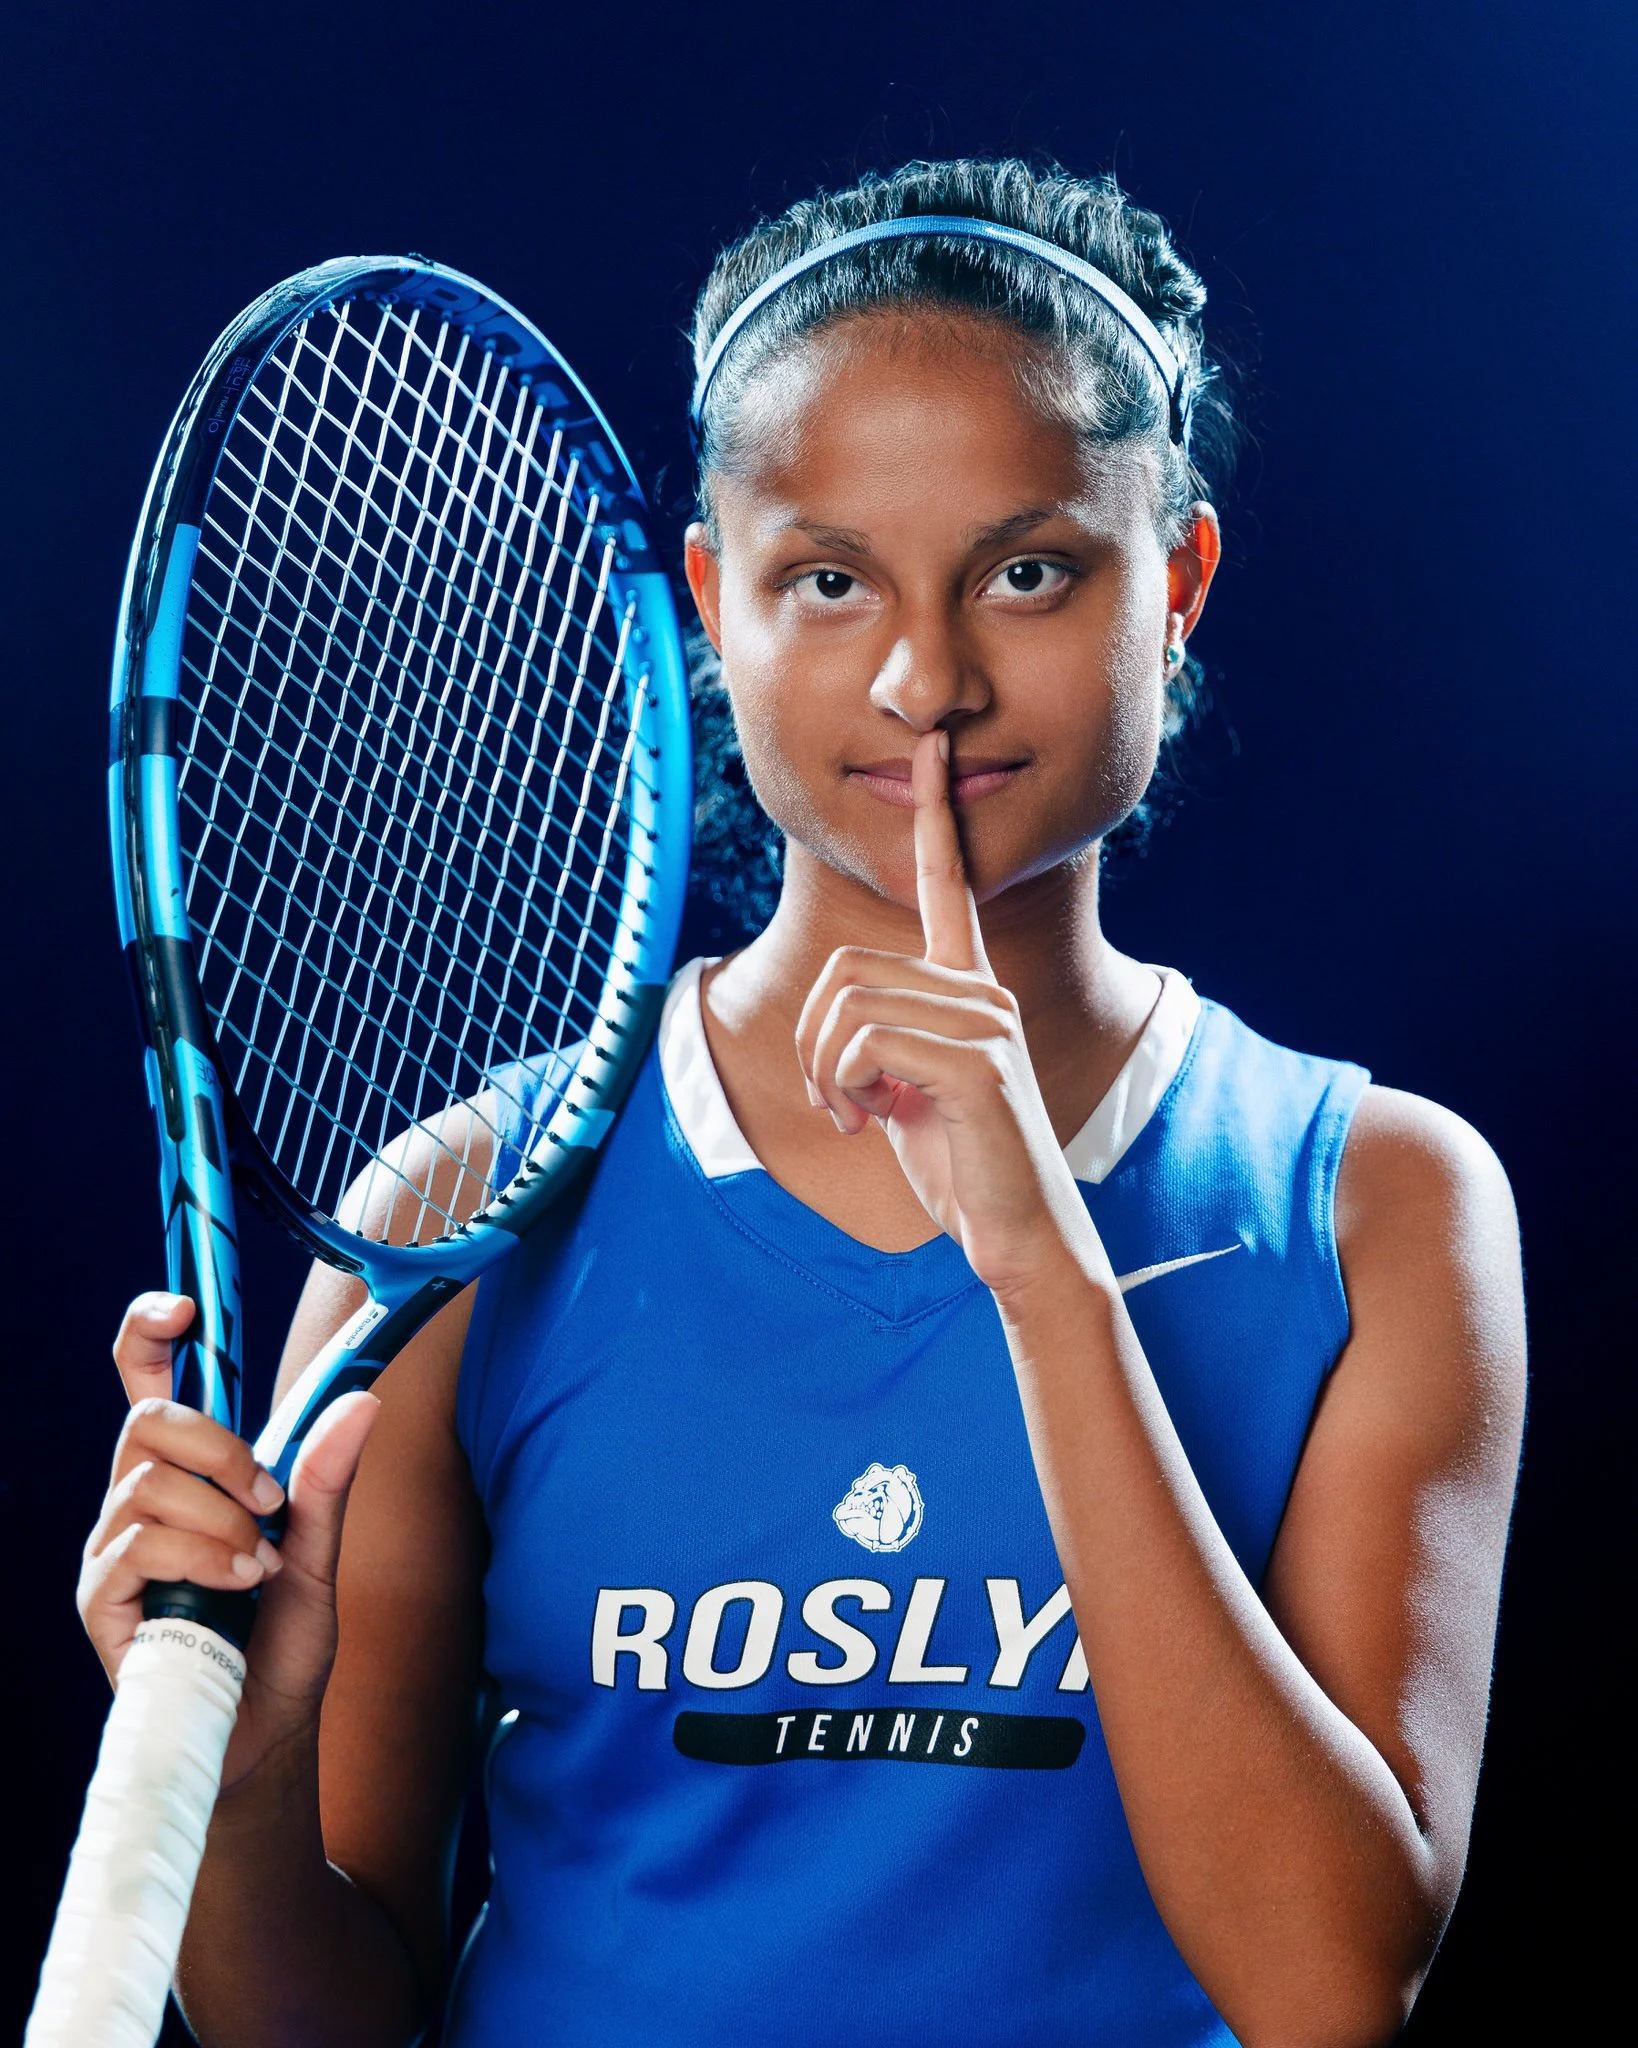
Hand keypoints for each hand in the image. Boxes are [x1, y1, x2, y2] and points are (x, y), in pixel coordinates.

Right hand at [78, 1291, 379, 1791]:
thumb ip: (328, 1478)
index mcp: (186, 1479)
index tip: (179, 1309)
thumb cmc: (282, 1647)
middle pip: (147, 1420)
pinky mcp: (99, 1600)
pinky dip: (202, 1558)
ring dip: (223, 1521)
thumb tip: (366, 1398)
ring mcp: (111, 1551)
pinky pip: (137, 1543)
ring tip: (257, 1568)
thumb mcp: (321, 1551)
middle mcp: (137, 1503)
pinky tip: (235, 1589)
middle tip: (269, 1501)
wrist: (265, 1736)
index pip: (147, 1385)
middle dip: (220, 1449)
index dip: (150, 1335)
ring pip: (149, 1482)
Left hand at [795, 730, 1100, 1298]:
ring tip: (857, 1117)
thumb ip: (879, 1044)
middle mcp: (981, 992)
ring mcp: (985, 1022)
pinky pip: (864, 1045)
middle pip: (843, 971)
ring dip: (825, 1075)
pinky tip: (874, 1126)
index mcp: (966, 989)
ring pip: (845, 1009)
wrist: (1016, 1236)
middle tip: (836, 1102)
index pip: (949, 883)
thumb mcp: (906, 1093)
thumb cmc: (962, 1167)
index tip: (930, 748)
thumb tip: (838, 1027)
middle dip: (812, 1046)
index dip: (934, 815)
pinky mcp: (977, 1062)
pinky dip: (846, 1091)